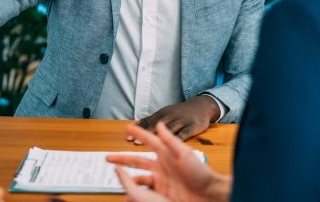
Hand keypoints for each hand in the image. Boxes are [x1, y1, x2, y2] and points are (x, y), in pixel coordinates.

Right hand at [107, 122, 230, 201]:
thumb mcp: (185, 154)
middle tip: (109, 157)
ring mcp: (161, 179)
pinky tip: (129, 189)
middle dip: (122, 158)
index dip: (138, 133)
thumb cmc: (201, 173)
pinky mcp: (162, 191)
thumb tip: (159, 124)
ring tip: (115, 175)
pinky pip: (145, 188)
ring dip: (127, 175)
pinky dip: (135, 188)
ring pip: (138, 175)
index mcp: (166, 154)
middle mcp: (161, 166)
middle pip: (137, 160)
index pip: (149, 140)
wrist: (210, 195)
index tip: (127, 127)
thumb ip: (171, 139)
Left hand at [132, 96, 219, 142]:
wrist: (201, 106)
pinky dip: (177, 140)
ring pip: (169, 130)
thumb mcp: (166, 112)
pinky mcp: (192, 127)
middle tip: (135, 142)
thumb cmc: (180, 113)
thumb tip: (135, 124)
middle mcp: (170, 116)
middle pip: (156, 125)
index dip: (138, 129)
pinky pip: (184, 134)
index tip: (128, 137)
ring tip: (151, 146)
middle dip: (145, 134)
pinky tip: (171, 147)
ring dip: (158, 138)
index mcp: (162, 113)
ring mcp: (182, 121)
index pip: (148, 120)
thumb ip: (152, 119)